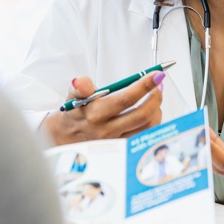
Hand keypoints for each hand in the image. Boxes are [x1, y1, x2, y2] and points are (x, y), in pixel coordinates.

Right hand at [40, 72, 163, 145]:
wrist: (65, 138)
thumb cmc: (75, 113)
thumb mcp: (73, 96)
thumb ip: (79, 86)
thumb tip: (80, 81)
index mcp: (96, 114)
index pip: (126, 99)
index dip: (144, 86)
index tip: (156, 75)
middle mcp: (107, 130)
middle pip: (142, 115)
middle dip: (156, 97)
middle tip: (158, 84)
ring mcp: (117, 141)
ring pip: (147, 128)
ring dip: (157, 110)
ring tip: (154, 98)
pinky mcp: (122, 149)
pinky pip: (144, 137)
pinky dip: (153, 123)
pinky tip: (152, 112)